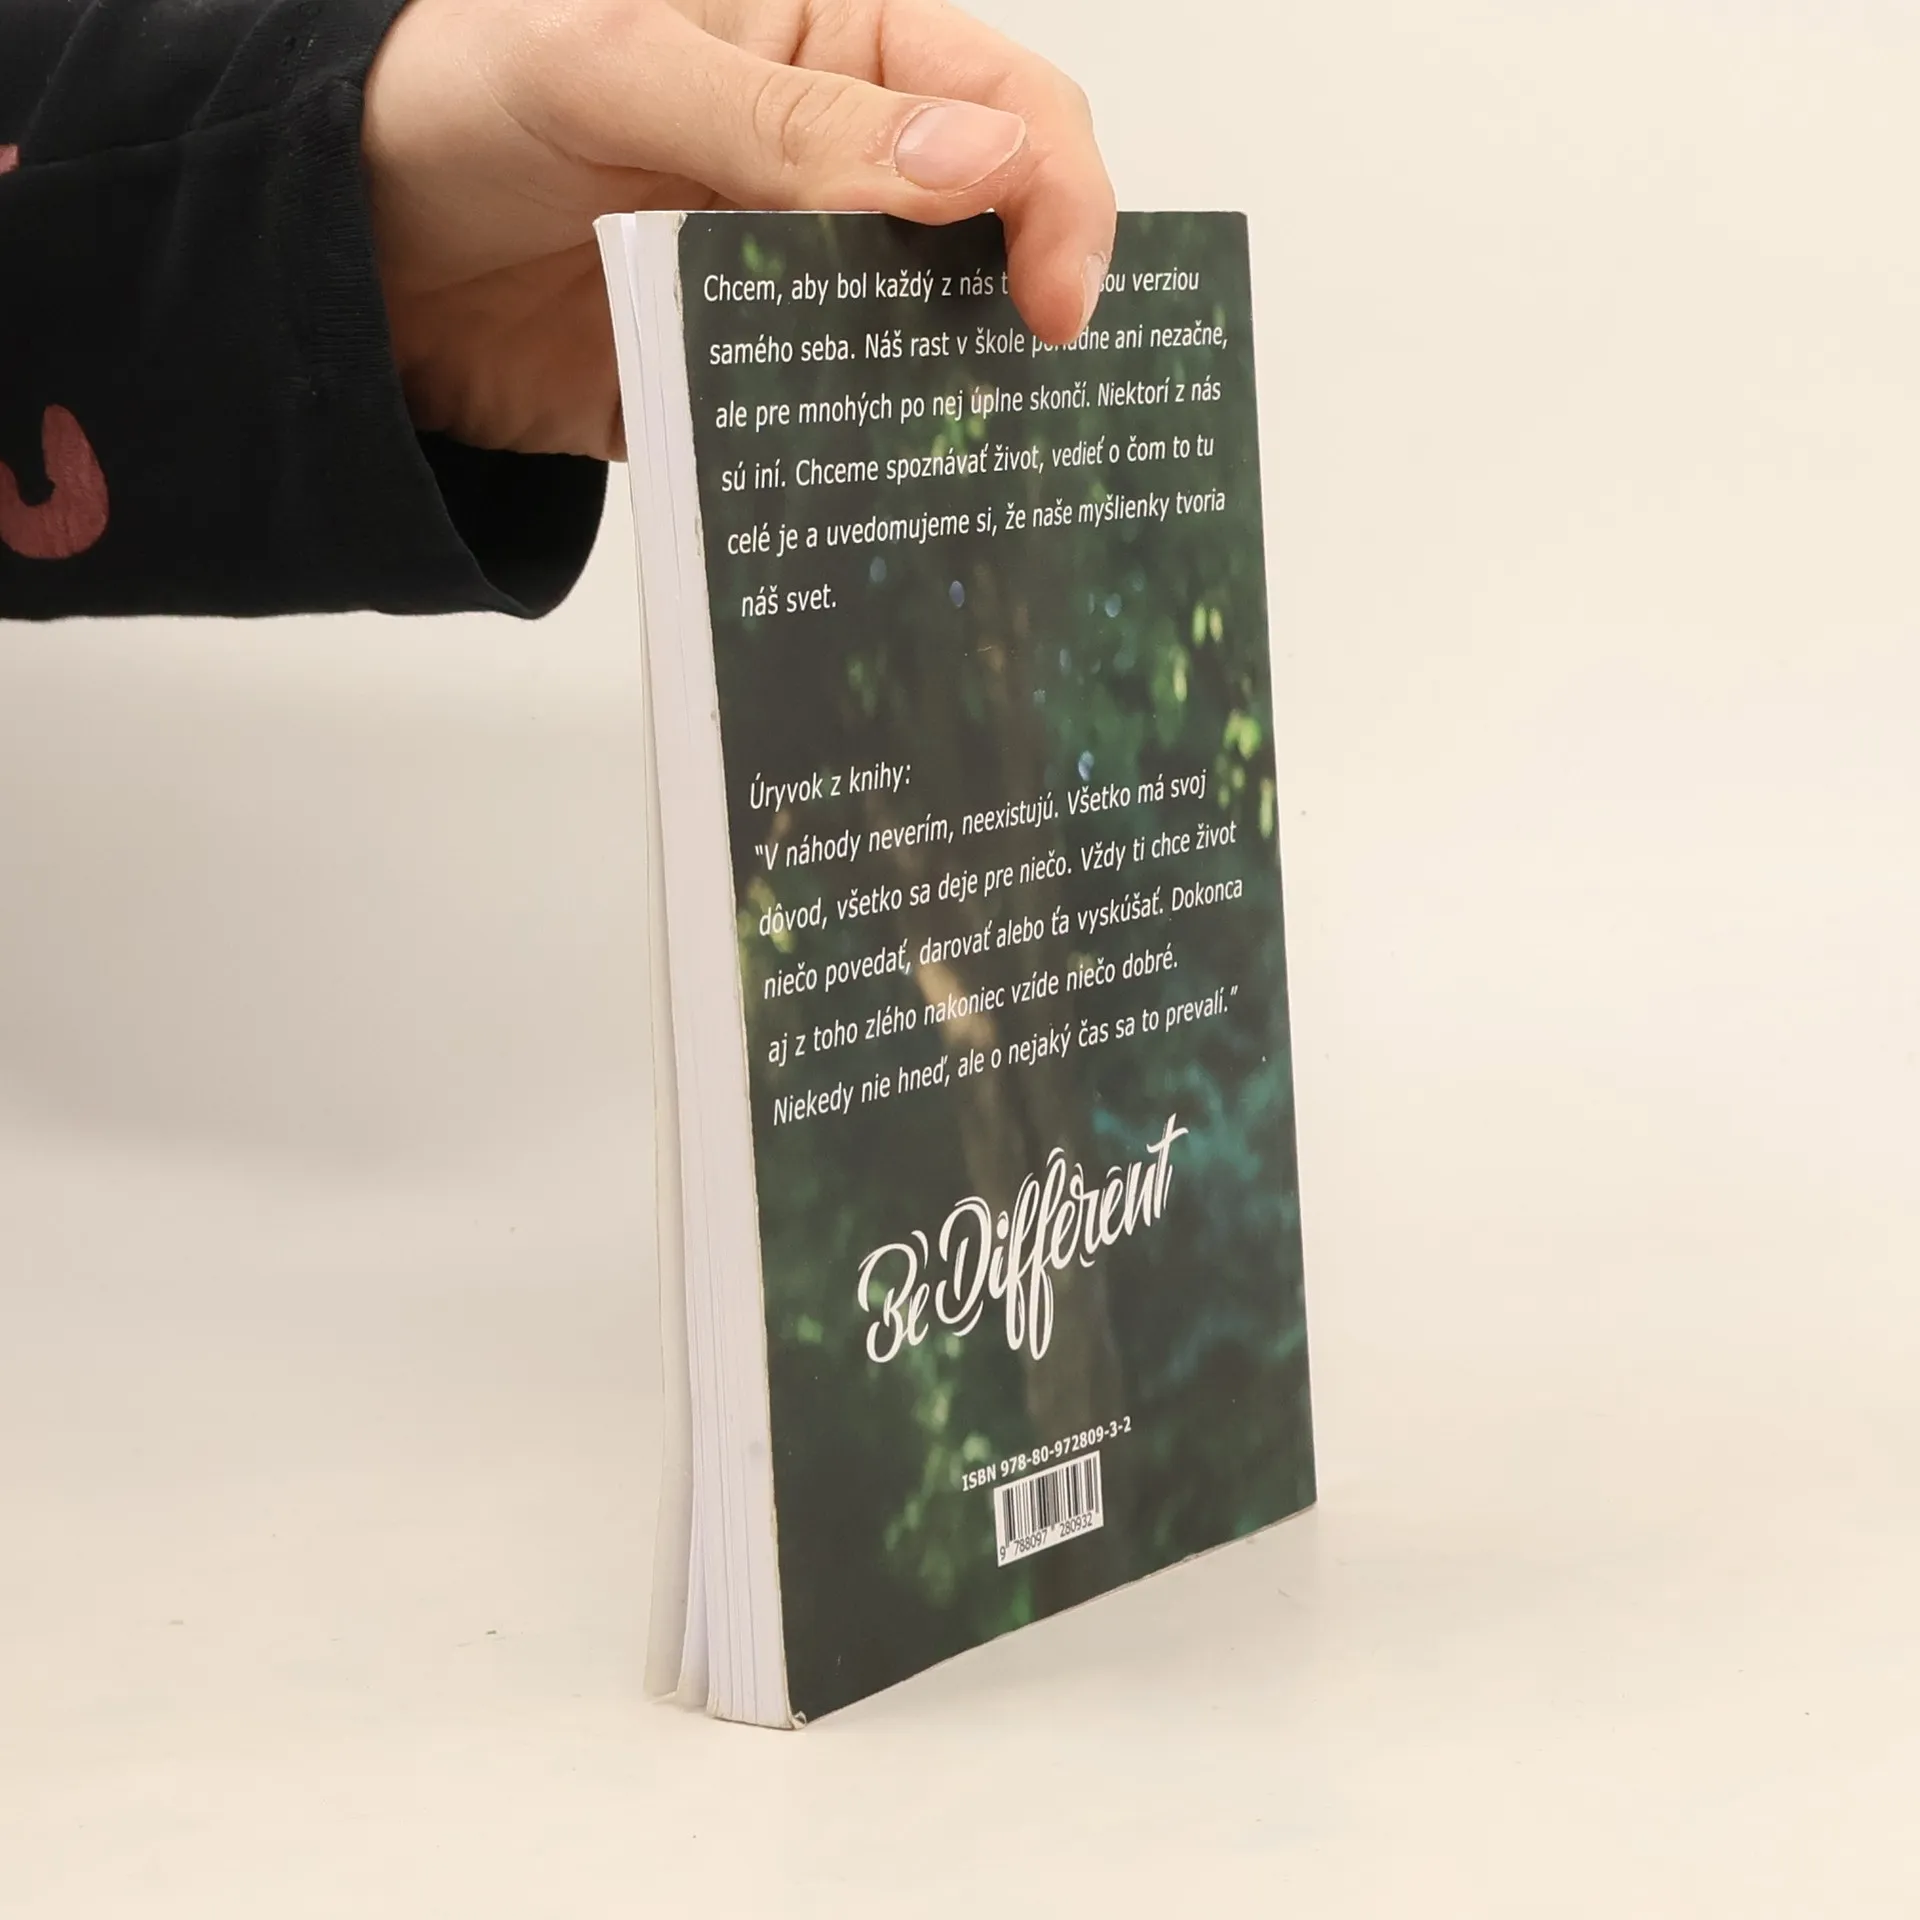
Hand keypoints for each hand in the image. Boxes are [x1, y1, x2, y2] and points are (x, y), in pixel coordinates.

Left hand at [361, 0, 1115, 459]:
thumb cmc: (456, 97)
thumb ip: (792, 125)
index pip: (1002, 105)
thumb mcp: (617, 67)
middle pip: (986, 237)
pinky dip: (853, 469)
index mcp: (829, 48)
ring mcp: (789, 287)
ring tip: (979, 461)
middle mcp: (830, 169)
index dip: (1056, 192)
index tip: (1055, 297)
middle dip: (1026, 306)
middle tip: (1038, 389)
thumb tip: (977, 171)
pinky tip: (875, 500)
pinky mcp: (741, 386)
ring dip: (949, 399)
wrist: (338, 249)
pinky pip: (823, 434)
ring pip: (918, 346)